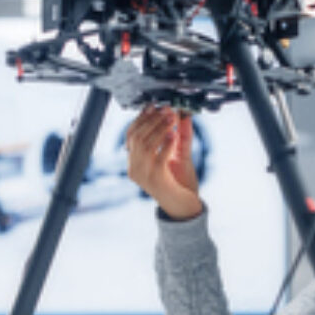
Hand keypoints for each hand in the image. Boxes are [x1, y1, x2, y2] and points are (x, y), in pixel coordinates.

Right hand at [125, 105, 203, 219]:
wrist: (183, 207)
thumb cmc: (179, 184)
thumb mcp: (178, 156)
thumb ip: (181, 136)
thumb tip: (183, 114)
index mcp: (134, 162)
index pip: (131, 135)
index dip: (141, 118)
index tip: (153, 106)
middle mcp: (134, 169)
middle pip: (137, 137)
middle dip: (152, 120)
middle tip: (166, 109)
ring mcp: (143, 175)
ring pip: (145, 144)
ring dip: (159, 128)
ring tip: (171, 118)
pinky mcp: (156, 180)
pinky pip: (158, 157)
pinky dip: (166, 143)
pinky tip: (174, 134)